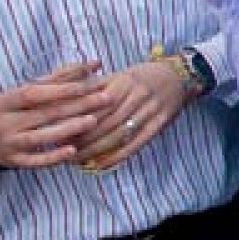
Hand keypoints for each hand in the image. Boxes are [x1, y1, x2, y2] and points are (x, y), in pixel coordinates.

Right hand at [0, 61, 112, 168]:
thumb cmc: (12, 108)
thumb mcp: (27, 90)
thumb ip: (61, 77)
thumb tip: (95, 63)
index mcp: (6, 101)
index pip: (34, 94)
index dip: (60, 90)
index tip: (87, 85)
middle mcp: (5, 122)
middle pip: (43, 114)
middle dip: (76, 106)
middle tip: (104, 99)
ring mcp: (8, 144)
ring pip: (40, 138)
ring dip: (68, 130)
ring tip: (93, 121)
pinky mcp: (13, 162)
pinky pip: (34, 161)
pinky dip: (53, 157)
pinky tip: (73, 151)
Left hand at [71, 58, 192, 169]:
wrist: (179, 76)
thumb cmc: (143, 76)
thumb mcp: (120, 75)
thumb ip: (95, 87)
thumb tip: (66, 100)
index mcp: (124, 81)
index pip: (96, 105)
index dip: (77, 120)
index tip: (59, 132)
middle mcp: (138, 95)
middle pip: (106, 122)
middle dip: (84, 139)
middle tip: (63, 151)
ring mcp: (151, 110)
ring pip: (119, 134)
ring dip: (96, 150)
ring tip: (77, 160)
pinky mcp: (160, 124)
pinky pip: (137, 143)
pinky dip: (118, 156)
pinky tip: (102, 165)